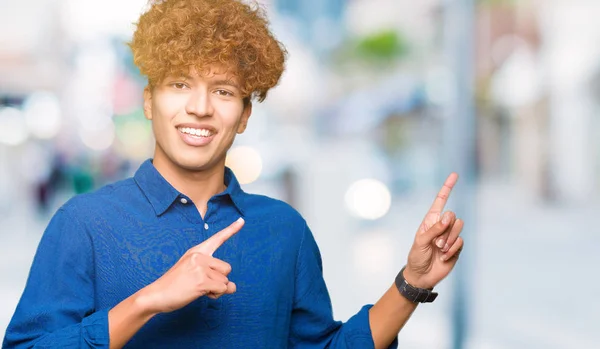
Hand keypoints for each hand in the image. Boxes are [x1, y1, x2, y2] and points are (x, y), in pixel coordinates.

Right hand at [139, 217, 243, 313]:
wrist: (156, 295)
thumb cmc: (175, 285)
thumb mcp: (193, 273)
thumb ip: (213, 276)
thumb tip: (233, 287)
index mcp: (196, 251)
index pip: (217, 239)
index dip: (231, 230)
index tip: (242, 220)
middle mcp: (199, 256)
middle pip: (227, 268)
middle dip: (219, 280)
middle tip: (202, 284)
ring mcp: (200, 268)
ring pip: (225, 280)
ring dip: (217, 289)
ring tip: (198, 289)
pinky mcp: (201, 281)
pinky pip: (221, 289)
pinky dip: (215, 295)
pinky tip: (201, 294)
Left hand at [404, 174, 463, 288]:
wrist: (422, 275)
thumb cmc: (417, 256)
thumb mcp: (420, 242)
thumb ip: (434, 229)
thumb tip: (448, 217)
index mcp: (430, 220)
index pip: (440, 201)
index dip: (447, 187)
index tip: (454, 175)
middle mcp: (442, 226)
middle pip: (453, 216)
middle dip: (446, 229)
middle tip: (437, 243)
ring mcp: (450, 236)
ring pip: (459, 227)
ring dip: (449, 240)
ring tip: (439, 250)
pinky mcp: (457, 247)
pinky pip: (460, 242)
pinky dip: (452, 250)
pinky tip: (443, 257)